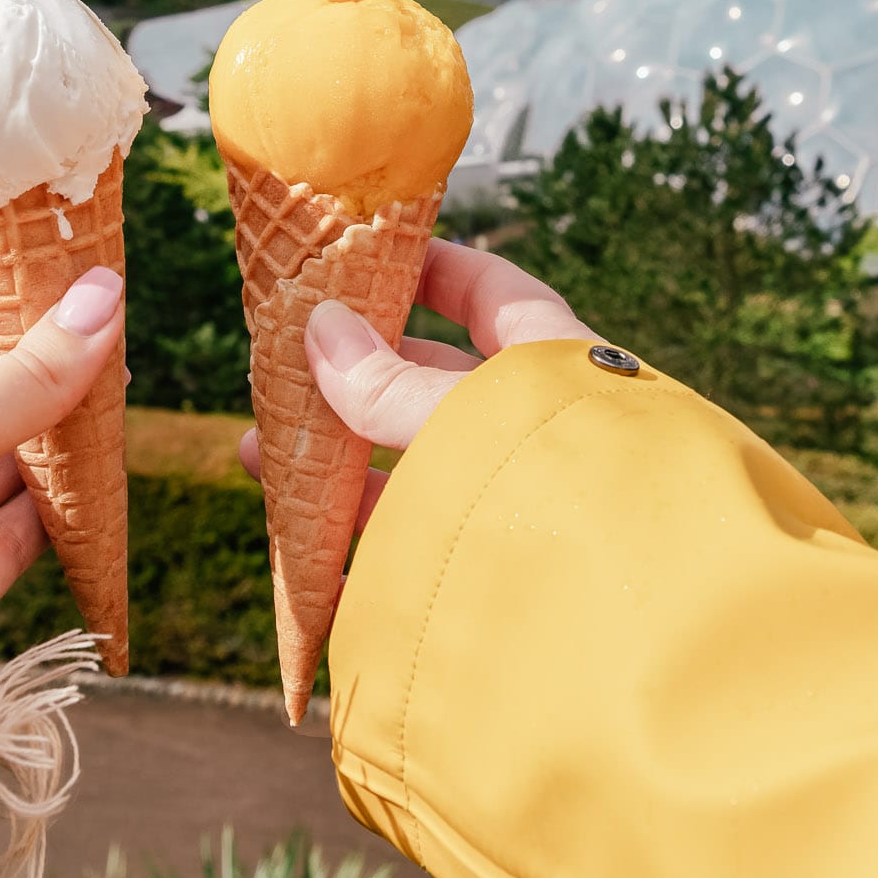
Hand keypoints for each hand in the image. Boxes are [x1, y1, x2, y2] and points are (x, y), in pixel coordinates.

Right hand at [239, 238, 596, 541]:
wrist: (618, 623)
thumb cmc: (554, 492)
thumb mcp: (461, 418)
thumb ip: (391, 383)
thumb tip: (323, 329)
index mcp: (551, 365)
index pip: (493, 292)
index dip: (434, 267)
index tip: (368, 253)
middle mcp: (534, 428)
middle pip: (433, 382)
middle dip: (355, 375)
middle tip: (288, 367)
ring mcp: (513, 499)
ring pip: (413, 465)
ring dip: (337, 459)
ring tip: (259, 454)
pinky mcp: (489, 570)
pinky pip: (413, 548)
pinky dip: (356, 544)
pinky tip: (303, 546)